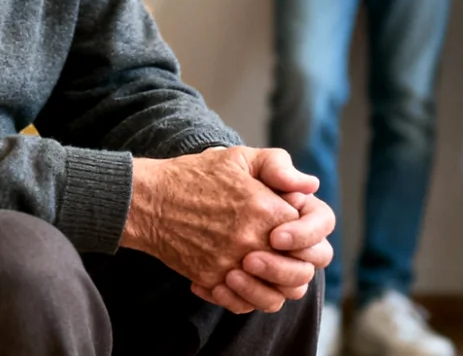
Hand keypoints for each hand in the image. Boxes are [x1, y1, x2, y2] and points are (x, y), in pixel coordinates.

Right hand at [121, 148, 312, 313]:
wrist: (150, 200)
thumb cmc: (195, 176)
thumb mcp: (239, 157)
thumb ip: (279, 167)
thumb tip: (309, 186)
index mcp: (267, 210)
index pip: (312, 239)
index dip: (309, 237)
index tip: (291, 231)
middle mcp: (253, 241)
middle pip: (301, 274)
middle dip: (298, 266)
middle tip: (282, 254)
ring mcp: (231, 264)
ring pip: (275, 298)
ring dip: (274, 288)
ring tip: (262, 272)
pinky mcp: (212, 279)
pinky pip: (241, 304)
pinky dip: (244, 298)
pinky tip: (238, 281)